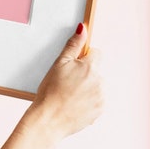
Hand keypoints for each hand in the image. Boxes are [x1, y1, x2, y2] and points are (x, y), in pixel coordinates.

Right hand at [27, 23, 103, 140]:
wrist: (48, 119)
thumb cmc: (50, 92)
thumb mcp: (58, 64)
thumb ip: (73, 45)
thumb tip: (82, 29)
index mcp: (90, 67)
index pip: (96, 53)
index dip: (84, 58)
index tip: (74, 66)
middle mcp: (100, 81)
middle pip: (97, 70)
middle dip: (86, 74)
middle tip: (68, 83)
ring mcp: (101, 97)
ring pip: (97, 85)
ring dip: (88, 88)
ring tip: (70, 95)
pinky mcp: (100, 110)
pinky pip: (97, 100)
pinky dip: (89, 101)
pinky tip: (75, 104)